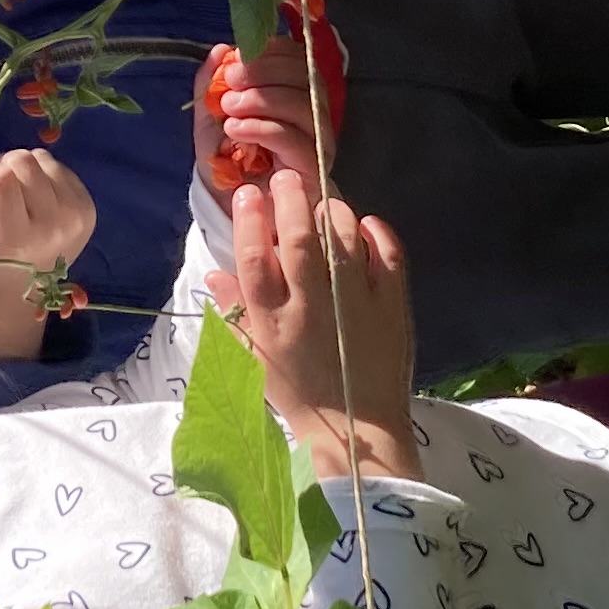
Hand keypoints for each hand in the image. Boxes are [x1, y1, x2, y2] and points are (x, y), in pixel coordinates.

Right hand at [0, 150, 99, 360]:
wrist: (9, 291)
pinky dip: (40, 176)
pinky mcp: (88, 209)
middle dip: (0, 170)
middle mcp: (54, 228)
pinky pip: (58, 166)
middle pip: (22, 161)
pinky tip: (32, 203)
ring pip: (41, 158)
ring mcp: (76, 218)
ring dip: (20, 171)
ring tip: (13, 202)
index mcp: (16, 240)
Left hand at [199, 33, 338, 194]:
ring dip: (262, 99)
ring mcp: (317, 139)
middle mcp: (314, 112)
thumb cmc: (228, 158)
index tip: (239, 58)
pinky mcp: (312, 165)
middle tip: (231, 80)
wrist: (235, 207)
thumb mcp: (210, 116)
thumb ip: (211, 84)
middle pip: (305, 77)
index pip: (298, 59)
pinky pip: (292, 138)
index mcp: (294, 91)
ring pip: (302, 104)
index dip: (272, 51)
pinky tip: (236, 129)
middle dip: (265, 72)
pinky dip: (261, 127)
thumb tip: (219, 50)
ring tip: (229, 107)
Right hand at [204, 168, 414, 473]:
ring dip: (331, 211)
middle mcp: (311, 305)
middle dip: (289, 198)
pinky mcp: (393, 304)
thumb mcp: (255, 357)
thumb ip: (235, 314)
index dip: (247, 219)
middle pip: (296, 236)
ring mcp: (355, 302)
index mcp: (272, 320)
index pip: (252, 257)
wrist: (357, 430)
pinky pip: (387, 253)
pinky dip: (376, 231)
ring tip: (324, 204)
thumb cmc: (299, 392)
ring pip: (341, 236)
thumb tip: (215, 275)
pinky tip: (366, 225)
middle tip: (285, 178)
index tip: (247, 194)